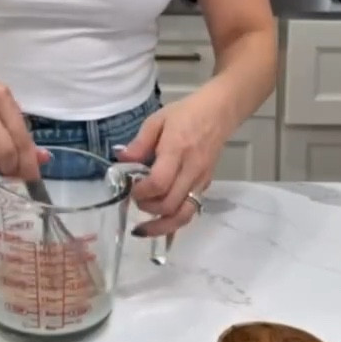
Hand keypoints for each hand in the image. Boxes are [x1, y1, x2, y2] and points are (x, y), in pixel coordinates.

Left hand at [117, 95, 226, 236]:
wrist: (219, 113)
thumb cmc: (186, 113)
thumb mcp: (157, 120)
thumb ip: (139, 143)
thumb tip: (121, 160)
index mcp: (176, 151)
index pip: (159, 183)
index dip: (141, 192)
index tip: (130, 189)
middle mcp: (191, 170)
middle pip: (170, 204)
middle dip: (148, 209)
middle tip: (135, 200)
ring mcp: (201, 181)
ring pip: (184, 215)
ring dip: (162, 226)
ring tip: (144, 229)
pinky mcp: (206, 186)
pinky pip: (190, 210)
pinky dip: (174, 221)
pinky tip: (160, 223)